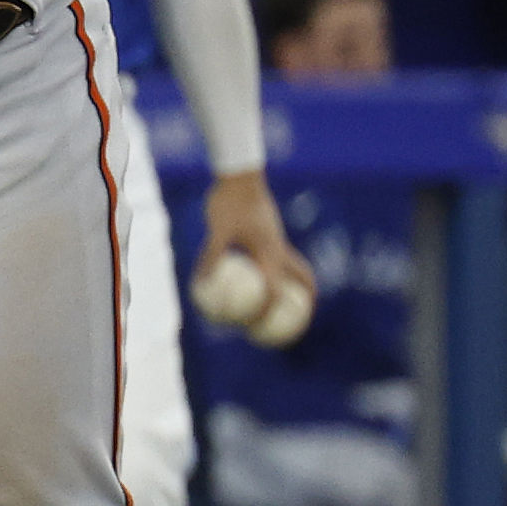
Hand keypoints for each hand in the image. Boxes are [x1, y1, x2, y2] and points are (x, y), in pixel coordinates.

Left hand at [201, 167, 317, 316]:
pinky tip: (260, 275)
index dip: (267, 313)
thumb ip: (212, 256)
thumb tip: (201, 284)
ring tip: (291, 304)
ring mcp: (278, 241)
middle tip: (298, 322)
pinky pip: (279, 257)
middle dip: (304, 303)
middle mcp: (280, 249)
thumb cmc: (228, 203)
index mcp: (270, 254)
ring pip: (296, 268)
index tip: (256, 328)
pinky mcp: (271, 233)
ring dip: (298, 286)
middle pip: (302, 281)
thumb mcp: (217, 231)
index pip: (274, 292)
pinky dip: (277, 270)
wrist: (241, 177)